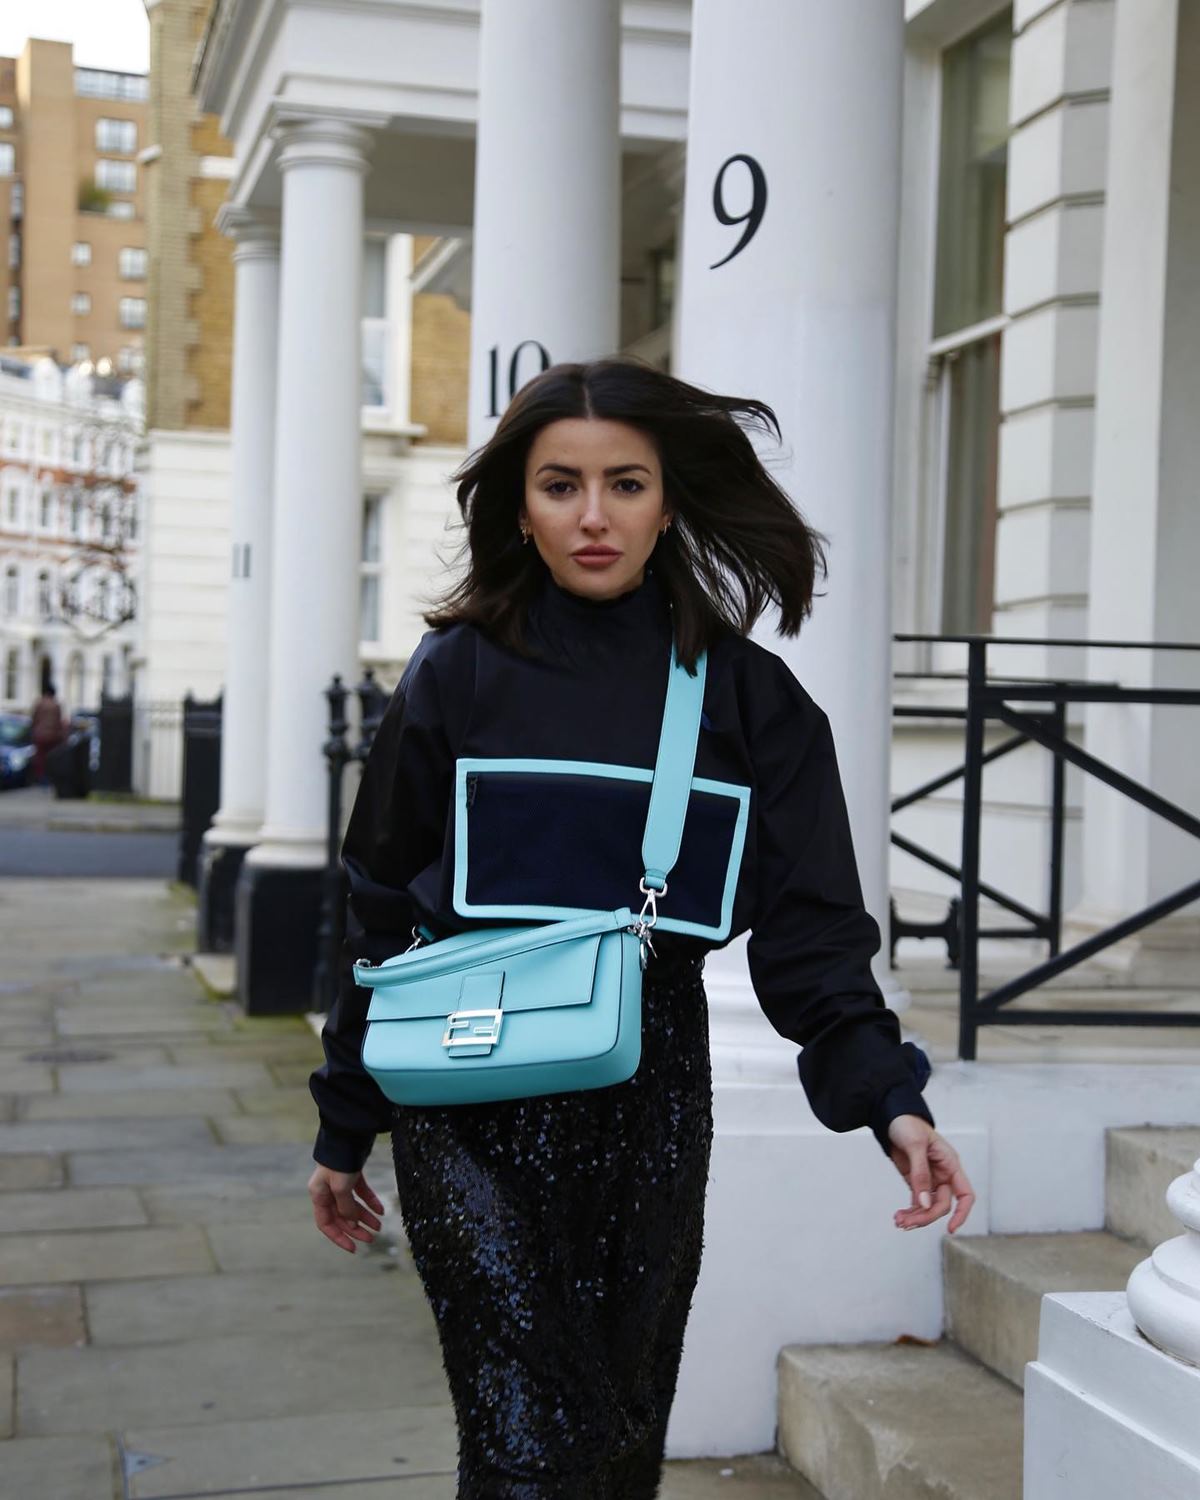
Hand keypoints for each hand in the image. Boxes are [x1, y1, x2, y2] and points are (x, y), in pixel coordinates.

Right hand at [308, 1165, 384, 1252]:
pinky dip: (370, 1201)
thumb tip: (352, 1224)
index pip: (326, 1224)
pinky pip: (361, 1193)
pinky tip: (381, 1210)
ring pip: (352, 1205)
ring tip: (379, 1226)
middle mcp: (327, 1190)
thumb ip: (346, 1208)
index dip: (339, 1237)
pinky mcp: (352, 1174)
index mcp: (318, 1195)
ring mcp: (340, 1182)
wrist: (349, 1133)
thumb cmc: (340, 1161)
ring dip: (365, 1217)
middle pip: (341, 1216)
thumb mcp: (341, 1188)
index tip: (353, 1248)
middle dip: (356, 1228)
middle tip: (371, 1238)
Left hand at [886, 1115, 973, 1233]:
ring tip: (898, 1222)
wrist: (891, 1117)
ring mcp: (930, 1180)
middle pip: (942, 1205)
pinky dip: (910, 1212)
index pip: (965, 1194)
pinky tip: (898, 1218)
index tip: (950, 1229)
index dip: (962, 1213)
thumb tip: (925, 1203)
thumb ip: (920, 1174)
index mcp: (950, 1164)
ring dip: (916, 1217)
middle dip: (926, 1217)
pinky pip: (917, 1203)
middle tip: (905, 1223)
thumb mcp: (915, 1145)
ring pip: (929, 1207)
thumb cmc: (908, 1125)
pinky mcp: (916, 1182)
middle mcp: (943, 1175)